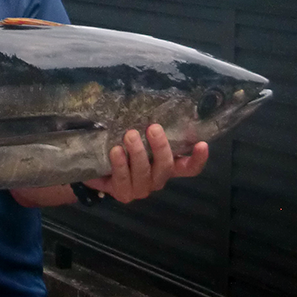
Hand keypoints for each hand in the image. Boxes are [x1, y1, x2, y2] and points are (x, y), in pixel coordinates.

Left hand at [83, 124, 208, 203]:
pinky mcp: (123, 193)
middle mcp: (157, 178)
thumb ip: (145, 129)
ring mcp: (141, 188)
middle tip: (153, 128)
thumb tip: (151, 103)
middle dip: (160, 147)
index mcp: (165, 165)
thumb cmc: (120, 148)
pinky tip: (116, 151)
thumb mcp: (136, 137)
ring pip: (145, 173)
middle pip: (166, 166)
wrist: (95, 167)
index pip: (188, 167)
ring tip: (130, 135)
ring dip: (138, 153)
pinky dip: (120, 164)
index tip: (202, 144)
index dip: (197, 159)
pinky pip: (124, 179)